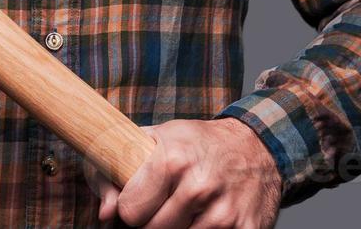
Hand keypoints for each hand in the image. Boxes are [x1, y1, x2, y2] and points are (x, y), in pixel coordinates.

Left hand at [82, 118, 280, 228]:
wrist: (255, 146)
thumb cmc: (196, 143)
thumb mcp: (152, 140)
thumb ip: (115, 174)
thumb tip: (105, 215)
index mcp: (172, 160)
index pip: (130, 212)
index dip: (132, 207)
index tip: (143, 197)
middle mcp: (199, 188)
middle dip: (154, 220)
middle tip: (167, 202)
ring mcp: (224, 213)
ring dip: (180, 228)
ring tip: (186, 208)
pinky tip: (207, 217)